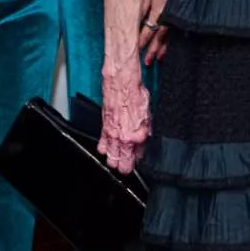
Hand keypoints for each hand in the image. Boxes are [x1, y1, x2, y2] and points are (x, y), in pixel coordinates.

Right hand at [98, 53, 149, 173]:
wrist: (122, 84)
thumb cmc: (135, 97)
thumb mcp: (148, 118)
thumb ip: (145, 136)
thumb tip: (141, 147)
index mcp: (136, 137)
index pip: (134, 160)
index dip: (135, 163)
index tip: (136, 162)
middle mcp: (122, 138)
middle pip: (119, 163)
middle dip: (123, 166)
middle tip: (126, 164)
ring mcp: (111, 134)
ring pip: (109, 157)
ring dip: (113, 159)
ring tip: (117, 158)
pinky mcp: (103, 128)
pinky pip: (101, 145)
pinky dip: (104, 149)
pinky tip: (107, 149)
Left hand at [138, 0, 175, 65]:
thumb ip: (140, 9)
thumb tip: (132, 23)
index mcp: (157, 14)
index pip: (147, 33)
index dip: (141, 42)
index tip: (136, 51)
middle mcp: (167, 20)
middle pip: (158, 39)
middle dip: (151, 51)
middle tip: (147, 63)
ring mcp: (176, 19)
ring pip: (168, 39)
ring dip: (162, 50)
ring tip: (157, 59)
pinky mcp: (182, 16)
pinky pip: (176, 33)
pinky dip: (171, 42)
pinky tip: (170, 46)